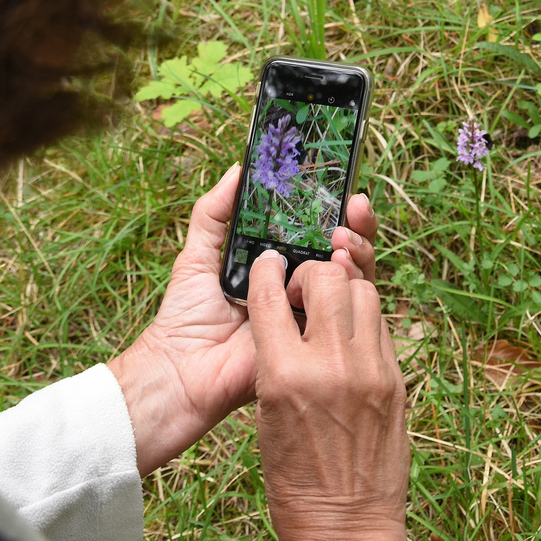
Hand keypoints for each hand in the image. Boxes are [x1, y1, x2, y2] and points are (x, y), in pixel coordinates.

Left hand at [108, 166, 377, 476]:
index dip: (334, 212)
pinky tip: (340, 267)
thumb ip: (214, 213)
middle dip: (358, 227)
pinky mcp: (318, 343)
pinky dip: (351, 288)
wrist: (182, 371)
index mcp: (279, 269)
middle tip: (354, 206)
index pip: (317, 235)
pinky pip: (347, 315)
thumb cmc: (185, 317)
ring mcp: (313, 317)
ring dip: (357, 251)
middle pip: (345, 254)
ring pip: (354, 280)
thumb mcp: (198, 254)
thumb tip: (237, 169)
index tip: (343, 188)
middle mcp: (301, 290)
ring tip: (342, 237)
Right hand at [247, 251, 408, 540]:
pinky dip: (364, 318)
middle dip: (311, 273)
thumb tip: (288, 313)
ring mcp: (372, 371)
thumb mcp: (267, 415)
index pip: (271, 297)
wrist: (347, 527)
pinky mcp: (397, 381)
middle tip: (302, 290)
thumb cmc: (294, 479)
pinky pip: (382, 325)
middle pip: (328, 278)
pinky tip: (351, 334)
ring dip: (343, 289)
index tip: (268, 263)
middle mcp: (333, 365)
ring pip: (364, 292)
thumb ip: (277, 358)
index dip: (267, 270)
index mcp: (285, 377)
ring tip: (329, 308)